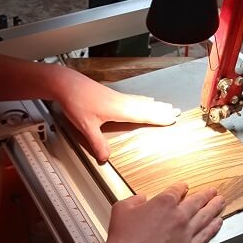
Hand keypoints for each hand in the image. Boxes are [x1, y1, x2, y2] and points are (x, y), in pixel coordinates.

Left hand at [54, 68, 179, 161]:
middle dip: (162, 111)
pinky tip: (144, 101)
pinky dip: (143, 101)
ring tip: (166, 106)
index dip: (158, 118)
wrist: (65, 83)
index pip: (144, 114)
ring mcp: (117, 97)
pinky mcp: (111, 95)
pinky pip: (133, 99)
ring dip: (154, 105)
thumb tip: (105, 158)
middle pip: (146, 107)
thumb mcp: (85, 126)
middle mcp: (121, 102)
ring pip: (141, 102)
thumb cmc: (75, 101)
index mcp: (119, 109)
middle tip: (177, 112)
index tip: (172, 119)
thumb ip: (97, 143)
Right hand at [100, 183, 224, 242]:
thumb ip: (135, 200)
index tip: (185, 187)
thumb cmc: (123, 237)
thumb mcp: (122, 208)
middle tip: (214, 192)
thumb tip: (142, 199)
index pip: (177, 190)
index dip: (182, 187)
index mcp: (164, 202)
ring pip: (206, 216)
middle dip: (207, 195)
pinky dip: (214, 228)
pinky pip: (206, 236)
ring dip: (215, 208)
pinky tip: (219, 222)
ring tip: (221, 202)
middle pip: (198, 201)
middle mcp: (180, 215)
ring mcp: (187, 233)